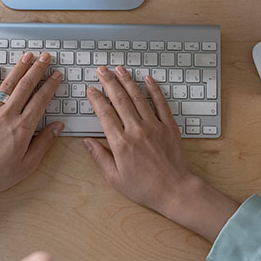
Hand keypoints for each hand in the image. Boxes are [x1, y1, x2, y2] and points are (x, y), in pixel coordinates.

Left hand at [0, 52, 63, 220]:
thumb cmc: (0, 174)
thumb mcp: (29, 164)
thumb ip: (45, 142)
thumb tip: (58, 126)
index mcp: (23, 128)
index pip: (41, 100)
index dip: (50, 85)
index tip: (57, 75)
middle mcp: (8, 115)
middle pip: (26, 86)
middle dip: (37, 69)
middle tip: (45, 57)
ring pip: (8, 85)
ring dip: (19, 68)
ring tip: (27, 56)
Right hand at [84, 66, 238, 241]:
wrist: (174, 190)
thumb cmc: (144, 187)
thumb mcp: (115, 177)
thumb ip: (99, 157)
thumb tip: (86, 141)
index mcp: (121, 143)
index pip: (105, 114)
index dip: (96, 99)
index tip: (91, 89)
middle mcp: (137, 131)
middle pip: (120, 100)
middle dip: (109, 82)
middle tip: (102, 70)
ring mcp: (154, 126)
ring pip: (138, 98)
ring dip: (128, 81)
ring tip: (119, 69)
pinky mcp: (169, 126)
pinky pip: (161, 103)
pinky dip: (154, 90)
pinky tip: (148, 79)